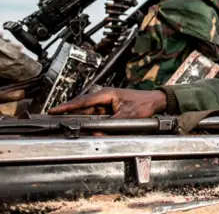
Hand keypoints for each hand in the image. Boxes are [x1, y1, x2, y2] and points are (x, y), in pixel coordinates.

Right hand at [47, 87, 167, 118]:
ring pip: (89, 111)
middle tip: (53, 118)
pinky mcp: (110, 108)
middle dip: (69, 112)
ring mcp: (107, 102)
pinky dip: (89, 120)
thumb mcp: (128, 116)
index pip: (82, 101)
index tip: (54, 110)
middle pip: (83, 106)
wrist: (155, 101)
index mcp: (106, 94)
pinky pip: (96, 115)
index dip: (67, 106)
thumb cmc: (144, 104)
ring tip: (64, 122)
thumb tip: (98, 133)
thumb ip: (112, 125)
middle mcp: (104, 97)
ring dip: (79, 117)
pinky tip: (83, 125)